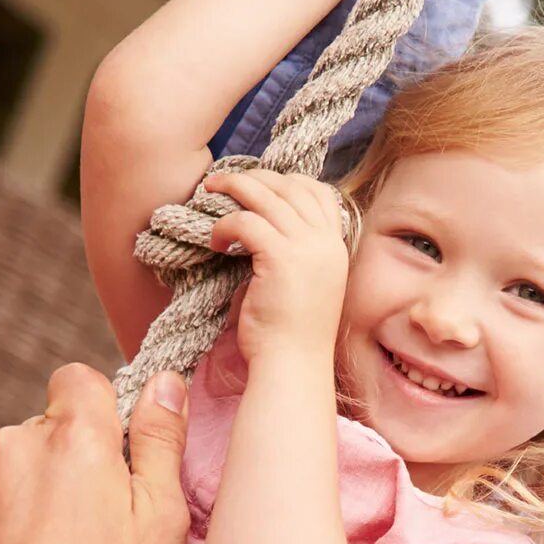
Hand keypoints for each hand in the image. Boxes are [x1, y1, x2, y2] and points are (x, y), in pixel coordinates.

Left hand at [0, 365, 189, 543]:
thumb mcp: (161, 520)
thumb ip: (160, 440)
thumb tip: (164, 382)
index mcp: (73, 437)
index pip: (77, 382)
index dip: (93, 415)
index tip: (100, 457)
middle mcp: (10, 445)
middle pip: (38, 434)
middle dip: (56, 467)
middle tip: (76, 531)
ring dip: (14, 498)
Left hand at [202, 167, 351, 364]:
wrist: (292, 366)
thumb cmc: (289, 333)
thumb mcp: (302, 283)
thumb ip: (293, 251)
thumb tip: (259, 222)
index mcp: (335, 247)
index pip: (318, 192)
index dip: (286, 180)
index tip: (258, 185)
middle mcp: (326, 243)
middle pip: (290, 186)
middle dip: (253, 177)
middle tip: (221, 182)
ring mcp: (307, 249)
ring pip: (265, 196)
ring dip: (232, 189)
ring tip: (208, 194)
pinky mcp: (281, 259)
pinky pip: (245, 222)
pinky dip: (224, 226)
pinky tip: (214, 242)